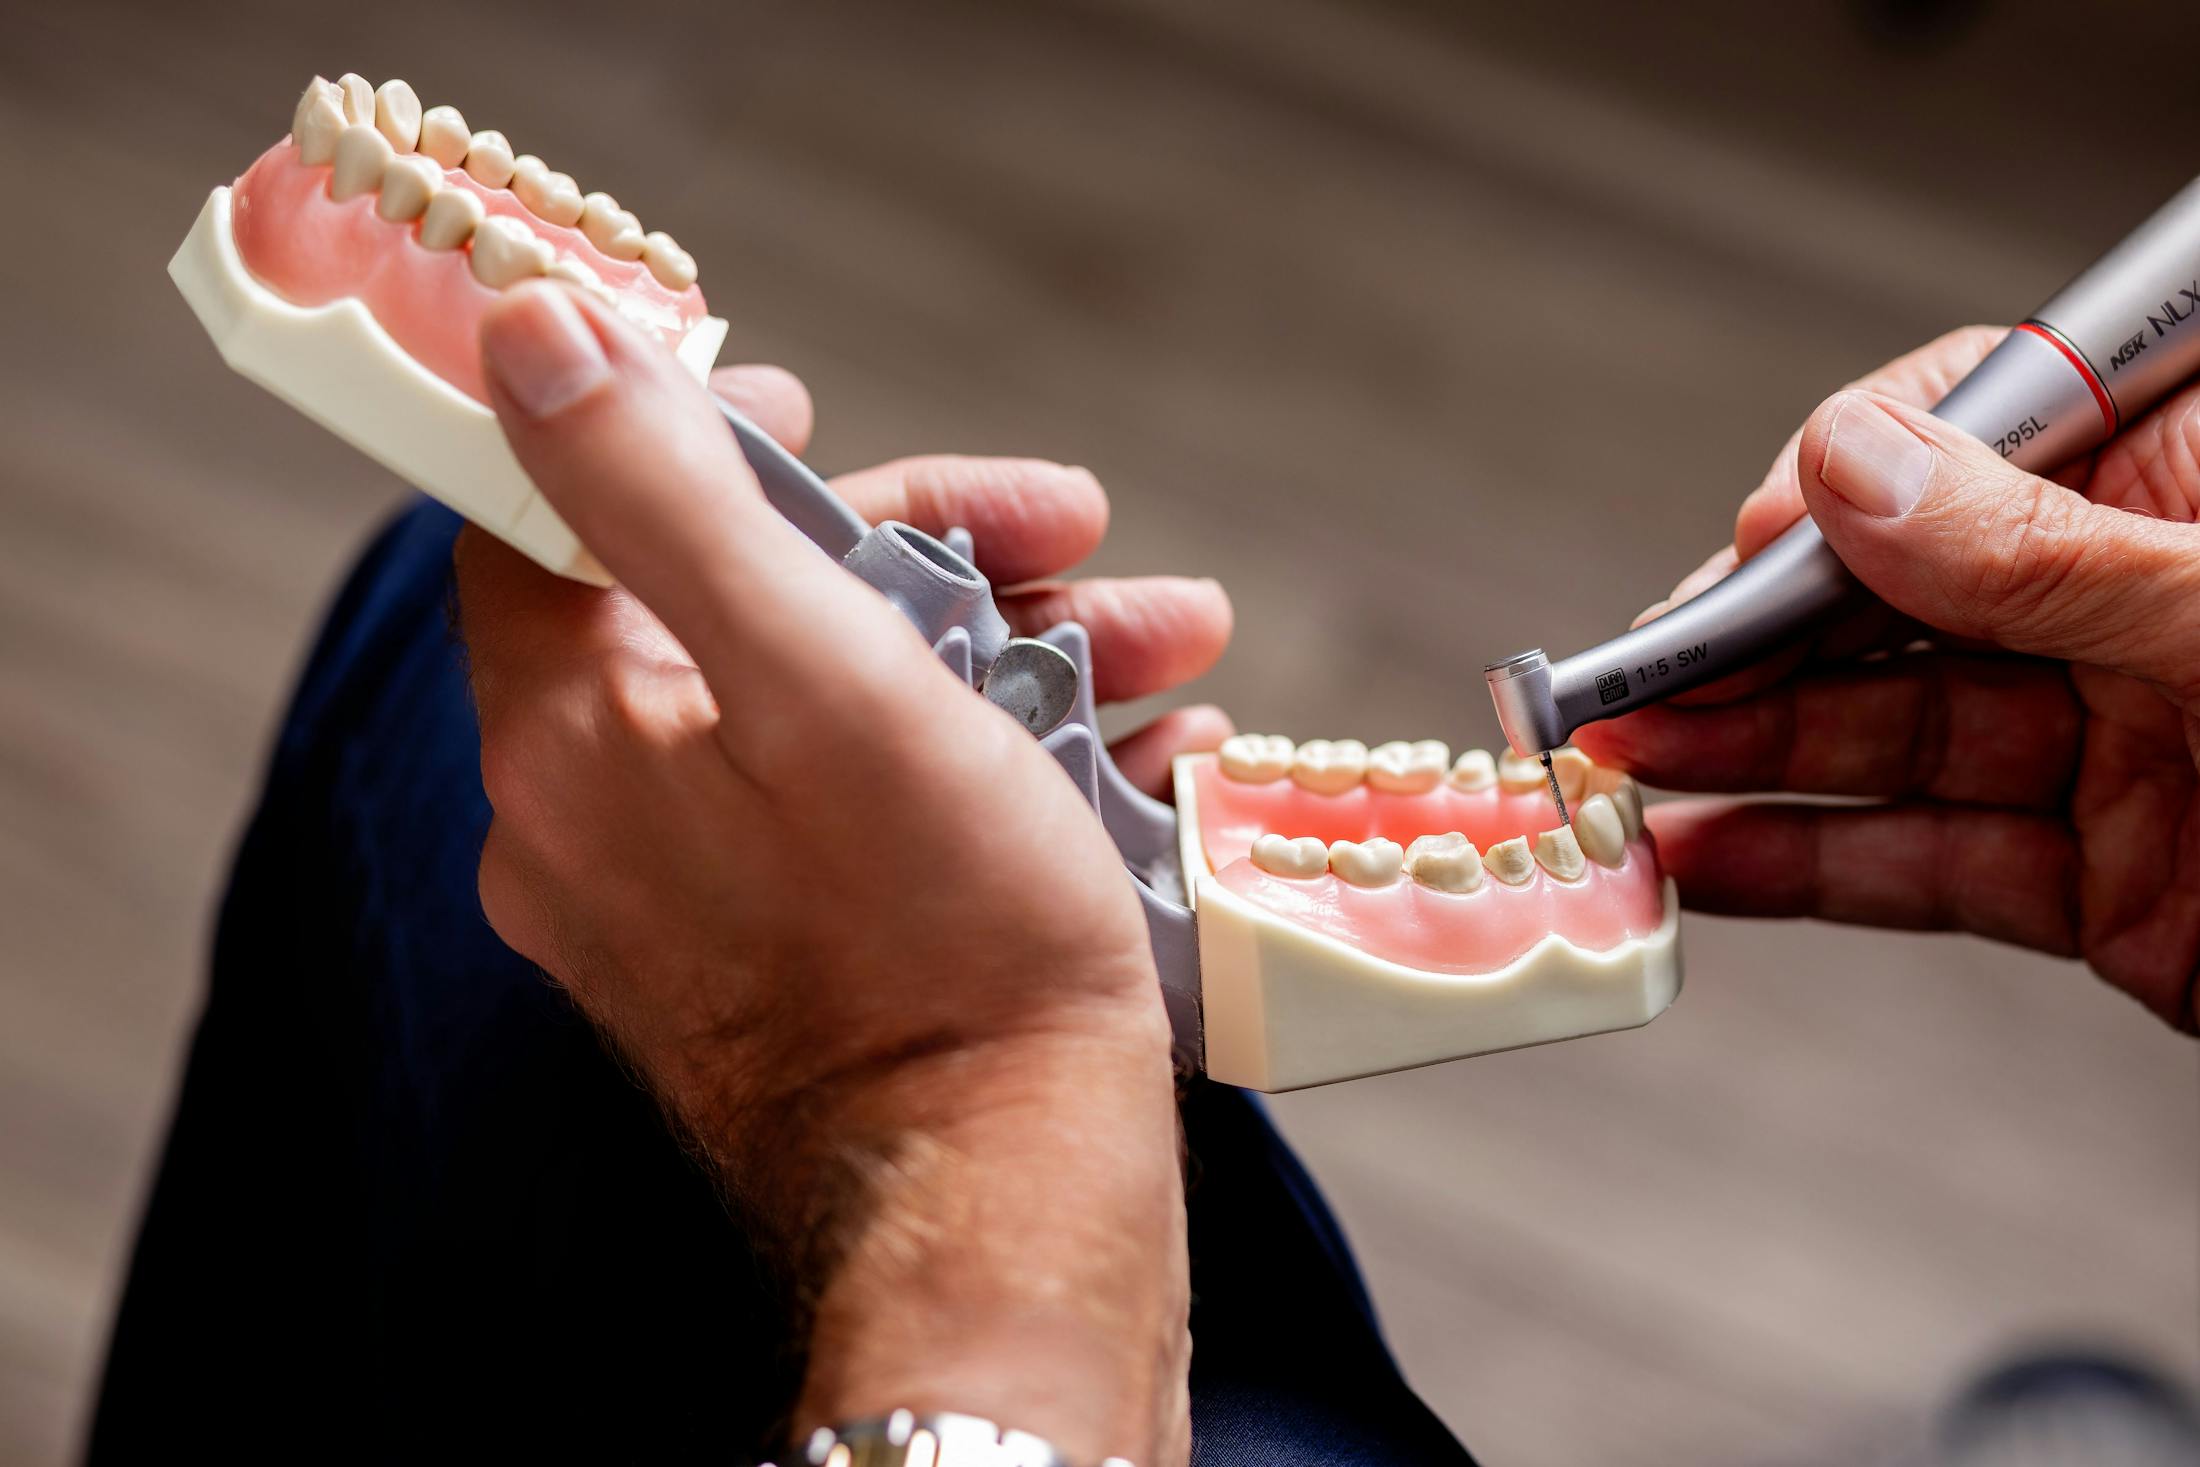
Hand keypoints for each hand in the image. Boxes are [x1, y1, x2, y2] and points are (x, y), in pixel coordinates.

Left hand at [459, 281, 1231, 1462]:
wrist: (1015, 1205)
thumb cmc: (942, 943)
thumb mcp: (822, 679)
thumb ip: (664, 500)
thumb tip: (527, 330)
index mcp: (573, 740)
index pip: (561, 524)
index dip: (681, 437)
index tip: (812, 417)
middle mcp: (603, 826)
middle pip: (744, 610)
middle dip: (937, 550)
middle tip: (1079, 529)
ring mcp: (696, 907)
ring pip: (839, 711)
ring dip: (1012, 651)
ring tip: (1172, 647)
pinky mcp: (788, 968)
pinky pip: (875, 815)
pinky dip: (1001, 763)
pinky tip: (1150, 754)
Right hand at [1576, 326, 2199, 1031]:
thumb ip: (2045, 552)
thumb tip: (1858, 476)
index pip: (1978, 436)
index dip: (1848, 485)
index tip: (1755, 546)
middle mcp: (2148, 612)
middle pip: (1902, 603)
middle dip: (1751, 645)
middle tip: (1623, 681)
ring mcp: (2126, 753)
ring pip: (1894, 746)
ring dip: (1747, 763)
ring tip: (1628, 777)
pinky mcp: (2112, 890)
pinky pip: (1932, 869)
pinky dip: (1814, 874)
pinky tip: (1718, 866)